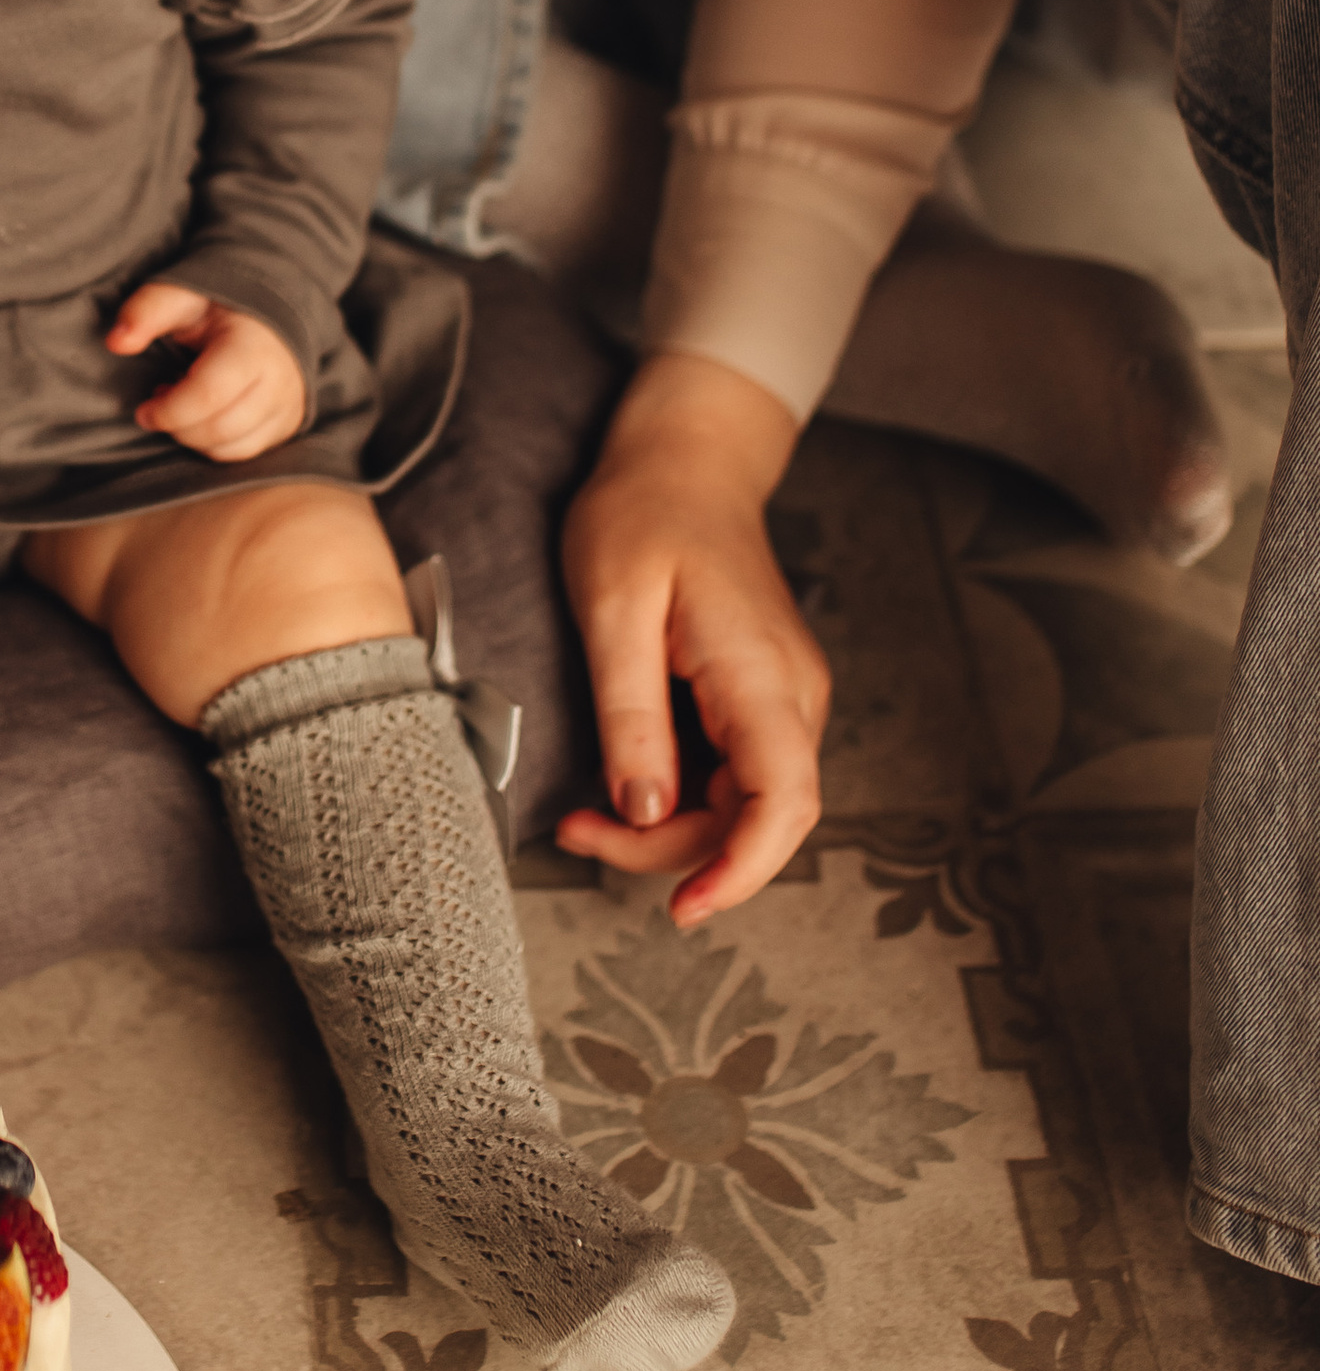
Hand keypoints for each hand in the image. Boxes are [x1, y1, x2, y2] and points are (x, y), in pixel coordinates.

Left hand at [110, 282, 306, 461]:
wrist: (267, 314)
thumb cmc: (218, 307)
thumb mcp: (180, 296)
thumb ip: (146, 312)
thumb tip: (116, 342)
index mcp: (253, 346)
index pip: (208, 395)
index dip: (168, 410)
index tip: (144, 408)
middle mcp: (280, 380)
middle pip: (220, 428)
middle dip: (178, 426)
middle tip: (161, 403)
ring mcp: (289, 405)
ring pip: (232, 448)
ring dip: (194, 437)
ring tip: (182, 407)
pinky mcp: (289, 423)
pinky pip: (245, 452)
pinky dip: (214, 444)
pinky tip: (203, 418)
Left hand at [556, 349, 829, 925]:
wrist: (686, 460)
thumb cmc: (643, 515)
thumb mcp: (612, 609)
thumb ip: (630, 714)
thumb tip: (644, 808)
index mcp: (761, 674)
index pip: (785, 802)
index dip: (743, 871)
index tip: (686, 910)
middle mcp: (792, 696)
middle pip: (756, 820)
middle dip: (670, 852)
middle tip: (579, 834)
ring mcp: (783, 699)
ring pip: (742, 807)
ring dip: (667, 829)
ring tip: (583, 815)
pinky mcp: (760, 699)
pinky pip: (732, 775)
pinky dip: (677, 797)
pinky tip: (620, 784)